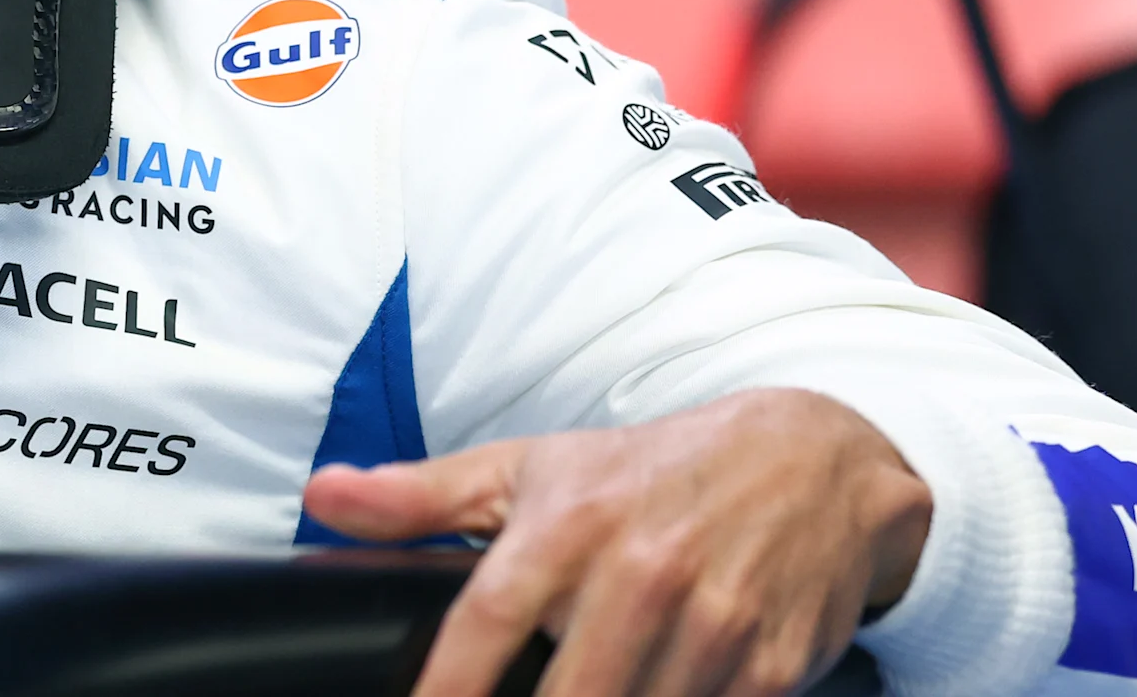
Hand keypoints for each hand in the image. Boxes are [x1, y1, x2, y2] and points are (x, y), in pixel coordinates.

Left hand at [300, 388, 928, 696]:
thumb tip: (324, 494)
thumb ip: (421, 496)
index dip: (445, 689)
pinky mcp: (770, 666)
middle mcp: (639, 573)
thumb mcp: (531, 467)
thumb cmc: (649, 471)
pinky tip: (656, 692)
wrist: (812, 464)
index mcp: (566, 525)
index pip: (483, 625)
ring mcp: (711, 624)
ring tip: (592, 687)